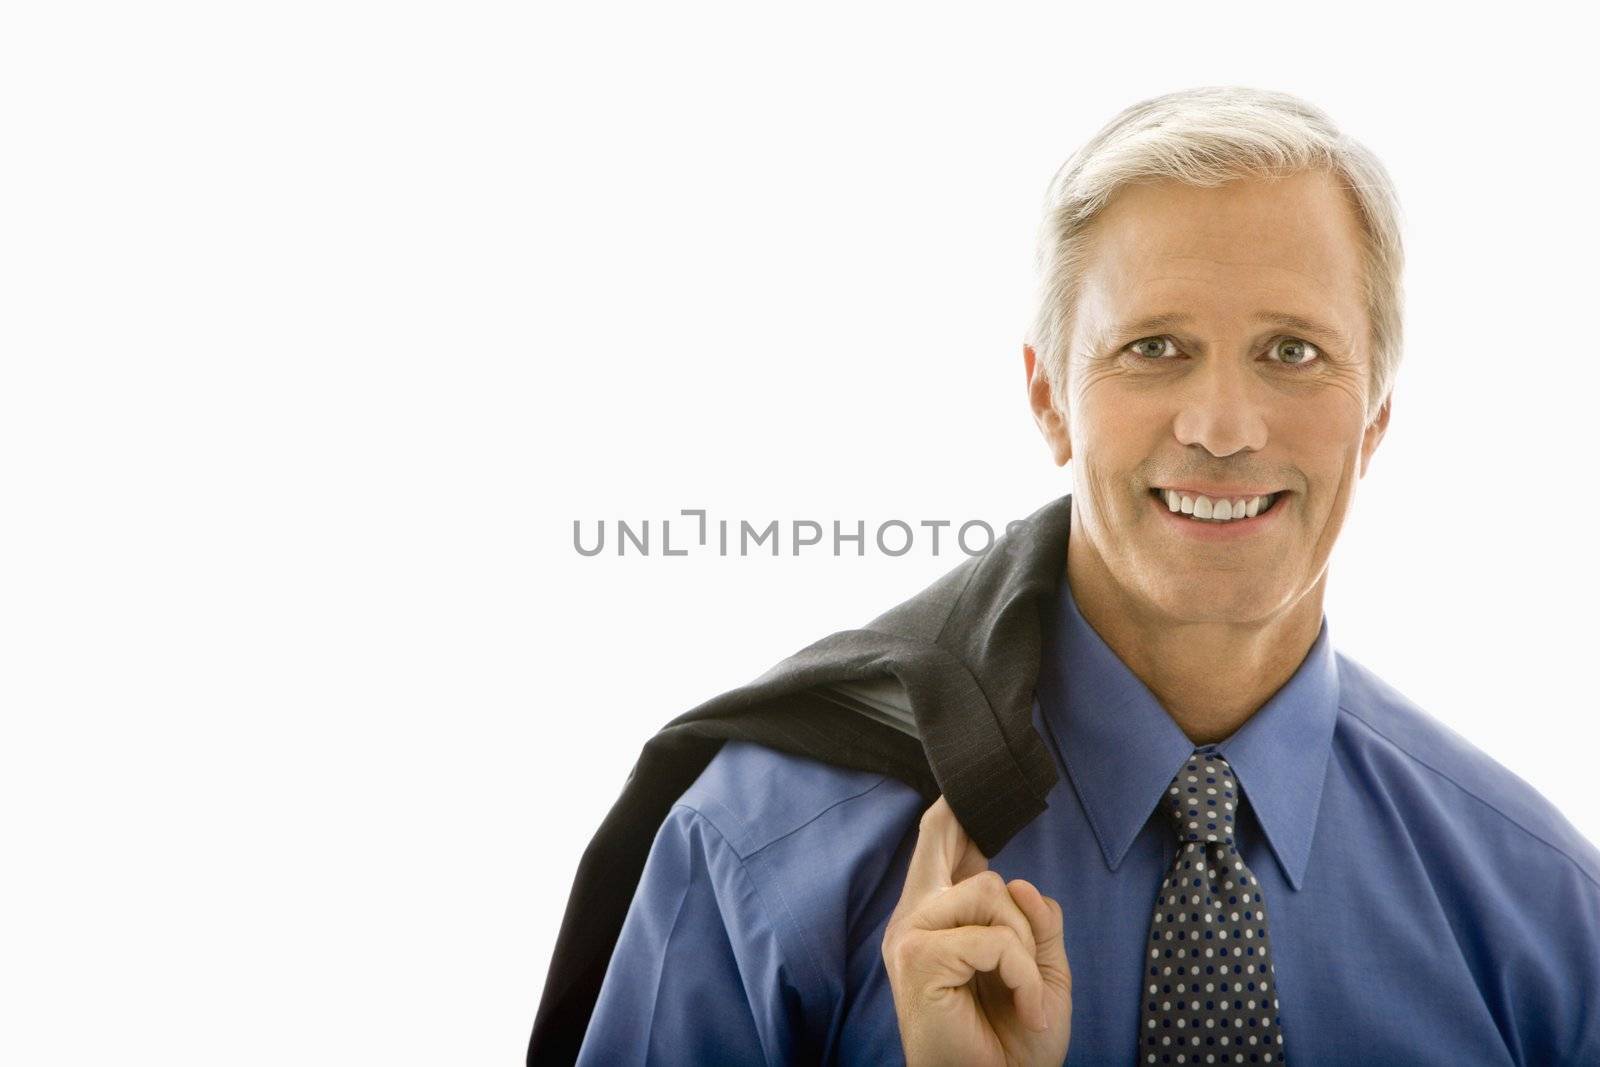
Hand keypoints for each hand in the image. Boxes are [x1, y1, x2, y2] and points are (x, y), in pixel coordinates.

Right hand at [880, 795, 1071, 1066]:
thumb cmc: (1010, 1042)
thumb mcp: (1041, 970)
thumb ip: (1034, 923)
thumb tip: (1017, 881)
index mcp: (937, 917)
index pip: (937, 847)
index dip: (949, 814)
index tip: (957, 789)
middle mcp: (915, 917)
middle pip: (943, 842)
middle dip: (962, 825)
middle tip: (980, 850)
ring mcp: (911, 934)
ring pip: (991, 891)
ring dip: (1026, 946)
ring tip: (1026, 994)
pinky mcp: (919, 957)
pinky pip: (995, 939)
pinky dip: (1023, 975)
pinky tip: (1025, 1005)